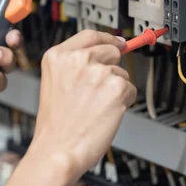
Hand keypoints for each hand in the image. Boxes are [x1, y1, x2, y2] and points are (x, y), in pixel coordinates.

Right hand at [32, 30, 136, 176]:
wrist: (58, 149)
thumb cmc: (56, 125)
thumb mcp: (54, 83)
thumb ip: (74, 65)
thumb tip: (106, 51)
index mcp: (57, 56)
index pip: (90, 35)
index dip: (107, 38)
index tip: (117, 42)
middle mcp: (77, 59)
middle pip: (111, 50)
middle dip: (111, 68)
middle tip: (99, 90)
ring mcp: (98, 72)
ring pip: (121, 73)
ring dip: (115, 88)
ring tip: (95, 107)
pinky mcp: (117, 87)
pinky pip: (131, 90)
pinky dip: (124, 102)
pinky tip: (106, 113)